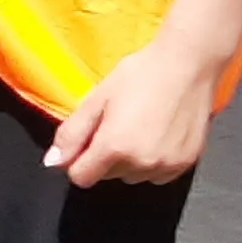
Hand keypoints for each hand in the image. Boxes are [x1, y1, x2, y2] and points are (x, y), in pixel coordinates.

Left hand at [46, 37, 226, 187]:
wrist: (188, 65)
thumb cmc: (140, 75)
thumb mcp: (97, 99)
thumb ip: (72, 134)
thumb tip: (53, 162)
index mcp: (114, 147)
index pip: (82, 177)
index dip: (79, 160)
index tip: (88, 139)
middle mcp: (141, 163)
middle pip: (108, 176)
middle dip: (105, 156)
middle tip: (117, 124)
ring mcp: (167, 165)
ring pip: (133, 176)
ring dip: (130, 161)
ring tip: (139, 127)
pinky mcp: (187, 163)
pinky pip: (158, 175)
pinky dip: (153, 162)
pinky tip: (157, 135)